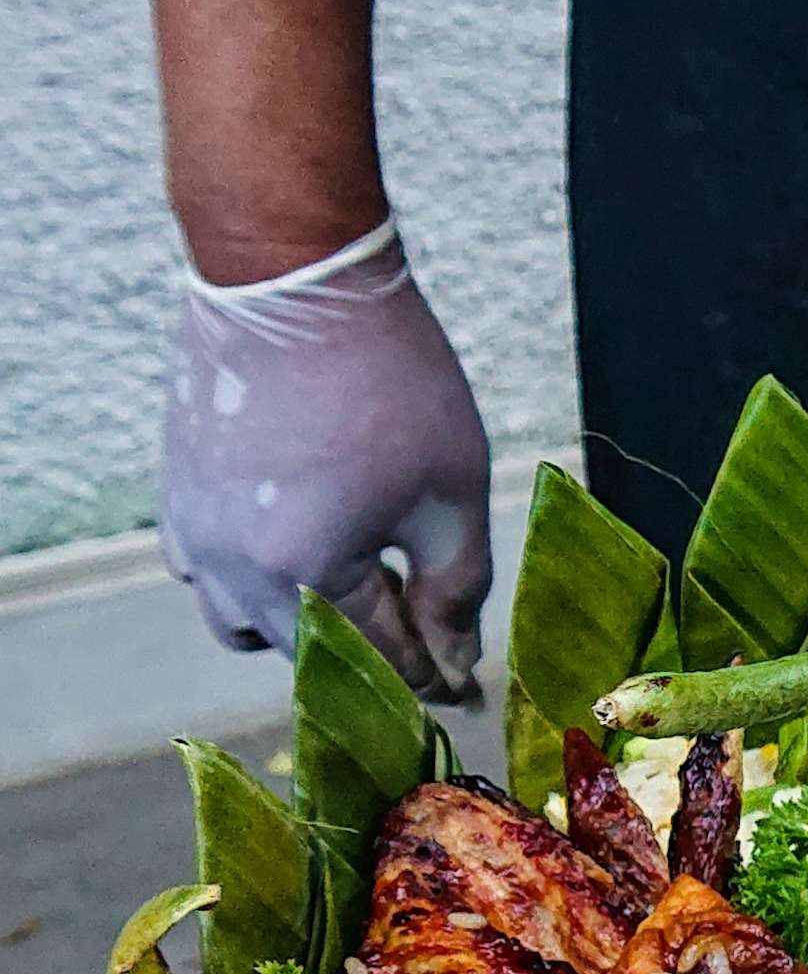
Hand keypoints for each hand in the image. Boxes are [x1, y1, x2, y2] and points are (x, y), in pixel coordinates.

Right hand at [160, 221, 492, 698]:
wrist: (295, 283)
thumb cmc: (389, 381)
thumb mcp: (451, 492)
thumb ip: (456, 585)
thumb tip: (455, 654)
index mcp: (306, 574)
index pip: (379, 659)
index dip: (431, 676)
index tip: (464, 690)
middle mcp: (232, 568)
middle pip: (308, 656)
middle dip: (372, 654)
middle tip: (426, 634)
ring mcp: (194, 533)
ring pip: (243, 624)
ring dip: (303, 627)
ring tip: (362, 584)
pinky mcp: (177, 495)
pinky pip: (204, 573)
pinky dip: (251, 582)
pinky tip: (301, 546)